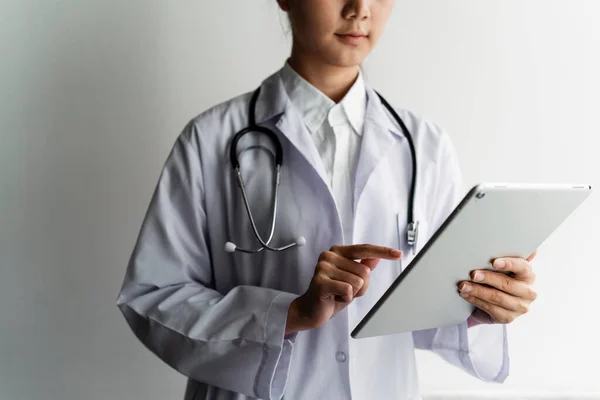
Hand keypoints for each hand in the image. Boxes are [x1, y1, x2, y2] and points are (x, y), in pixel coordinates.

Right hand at [286, 244, 401, 333]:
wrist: (312, 310)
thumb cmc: (333, 293)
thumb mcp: (352, 279)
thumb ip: (363, 266)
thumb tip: (376, 258)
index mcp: (338, 251)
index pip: (365, 249)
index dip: (383, 252)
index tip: (398, 254)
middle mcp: (329, 256)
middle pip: (364, 270)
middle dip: (360, 286)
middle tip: (344, 290)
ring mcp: (323, 267)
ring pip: (358, 281)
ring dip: (352, 293)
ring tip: (338, 294)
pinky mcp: (320, 281)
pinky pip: (348, 290)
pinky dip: (346, 298)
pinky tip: (334, 298)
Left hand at [458, 250, 537, 325]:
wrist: (491, 301)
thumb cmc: (497, 278)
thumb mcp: (504, 267)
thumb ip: (511, 254)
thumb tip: (531, 247)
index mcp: (528, 275)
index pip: (522, 267)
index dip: (508, 264)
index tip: (493, 262)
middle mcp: (528, 292)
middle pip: (506, 283)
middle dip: (487, 278)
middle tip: (472, 274)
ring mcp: (519, 307)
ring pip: (496, 297)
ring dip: (477, 290)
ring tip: (462, 285)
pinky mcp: (508, 318)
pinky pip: (490, 308)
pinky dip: (475, 300)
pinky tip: (465, 294)